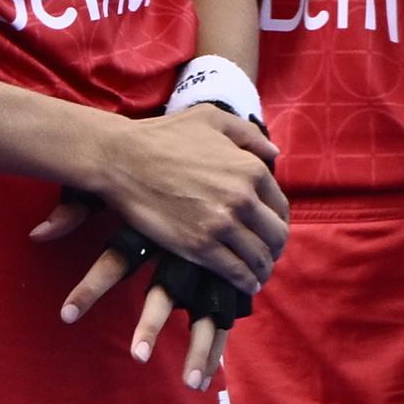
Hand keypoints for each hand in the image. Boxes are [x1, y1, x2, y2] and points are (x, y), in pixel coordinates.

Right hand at [38, 106, 285, 308]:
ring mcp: (222, 224)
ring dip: (262, 269)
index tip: (269, 231)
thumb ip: (247, 135)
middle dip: (274, 248)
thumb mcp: (210, 119)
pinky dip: (246, 282)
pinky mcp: (200, 247)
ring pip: (259, 258)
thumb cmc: (163, 135)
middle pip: (275, 236)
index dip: (278, 222)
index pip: (280, 207)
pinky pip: (236, 272)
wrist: (122, 159)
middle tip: (266, 255)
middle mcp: (243, 198)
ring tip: (257, 274)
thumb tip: (274, 155)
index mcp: (250, 169)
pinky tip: (245, 284)